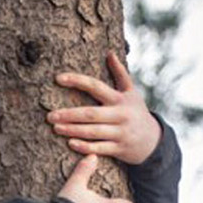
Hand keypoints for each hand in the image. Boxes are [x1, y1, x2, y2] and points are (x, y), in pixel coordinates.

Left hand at [47, 51, 162, 165]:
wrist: (153, 140)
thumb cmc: (136, 113)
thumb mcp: (131, 92)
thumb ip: (120, 74)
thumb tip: (110, 53)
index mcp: (120, 98)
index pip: (95, 86)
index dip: (77, 81)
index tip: (58, 78)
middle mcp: (120, 115)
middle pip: (90, 113)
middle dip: (69, 114)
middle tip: (50, 115)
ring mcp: (120, 133)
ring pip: (93, 131)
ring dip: (73, 130)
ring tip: (55, 127)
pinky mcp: (119, 149)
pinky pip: (100, 148)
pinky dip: (85, 147)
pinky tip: (71, 143)